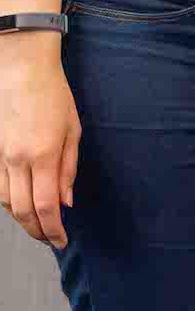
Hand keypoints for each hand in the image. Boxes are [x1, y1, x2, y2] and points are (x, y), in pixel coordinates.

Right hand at [0, 42, 78, 248]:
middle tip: (51, 240)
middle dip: (37, 231)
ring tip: (38, 227)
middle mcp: (15, 160)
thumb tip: (66, 202)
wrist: (19, 70)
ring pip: (6, 202)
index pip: (45, 206)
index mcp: (42, 155)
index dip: (53, 229)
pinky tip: (20, 206)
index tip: (62, 241)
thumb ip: (68, 169)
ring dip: (22, 219)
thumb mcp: (73, 130)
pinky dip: (8, 202)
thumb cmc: (53, 96)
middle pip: (22, 211)